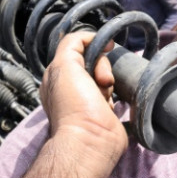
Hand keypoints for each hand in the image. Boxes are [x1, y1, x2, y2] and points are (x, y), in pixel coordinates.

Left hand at [40, 31, 127, 165]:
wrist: (91, 140)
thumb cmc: (74, 104)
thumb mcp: (63, 65)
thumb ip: (71, 44)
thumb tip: (90, 37)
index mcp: (58, 75)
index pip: (78, 49)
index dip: (92, 46)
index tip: (105, 47)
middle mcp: (72, 86)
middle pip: (95, 61)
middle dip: (102, 66)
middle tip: (102, 80)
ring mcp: (90, 99)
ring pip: (106, 75)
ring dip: (110, 80)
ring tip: (106, 94)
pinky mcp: (106, 111)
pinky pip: (116, 92)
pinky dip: (118, 93)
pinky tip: (113, 102)